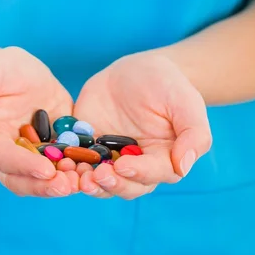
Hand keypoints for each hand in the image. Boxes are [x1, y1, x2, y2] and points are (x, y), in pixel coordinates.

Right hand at [0, 47, 77, 196]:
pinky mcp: (51, 152)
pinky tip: (91, 170)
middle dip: (44, 186)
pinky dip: (75, 171)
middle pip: (20, 180)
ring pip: (41, 180)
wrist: (21, 69)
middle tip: (68, 186)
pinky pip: (62, 167)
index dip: (23, 166)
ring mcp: (29, 157)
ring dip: (60, 184)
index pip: (1, 159)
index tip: (45, 170)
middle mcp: (4, 157)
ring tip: (81, 182)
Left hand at [74, 53, 211, 199]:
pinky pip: (78, 160)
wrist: (138, 69)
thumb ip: (193, 134)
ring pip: (99, 181)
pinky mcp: (88, 145)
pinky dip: (69, 164)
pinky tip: (61, 159)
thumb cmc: (168, 84)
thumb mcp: (185, 102)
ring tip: (77, 175)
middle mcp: (137, 164)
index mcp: (163, 158)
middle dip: (111, 184)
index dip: (138, 173)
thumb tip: (183, 167)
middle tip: (96, 175)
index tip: (123, 166)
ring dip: (88, 182)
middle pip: (125, 186)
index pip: (153, 174)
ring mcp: (110, 156)